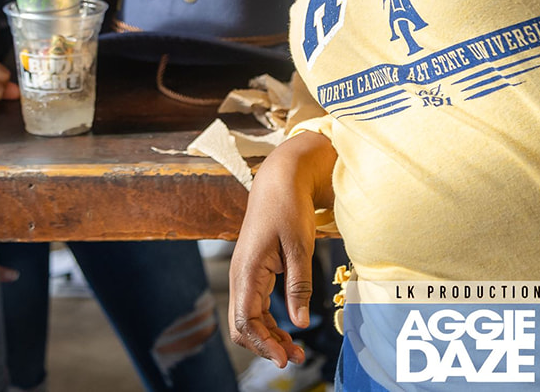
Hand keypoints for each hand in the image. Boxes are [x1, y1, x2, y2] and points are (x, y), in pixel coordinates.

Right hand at [229, 130, 336, 366]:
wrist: (279, 181)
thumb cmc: (288, 208)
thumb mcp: (299, 246)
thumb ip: (299, 286)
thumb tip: (300, 323)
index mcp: (246, 270)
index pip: (245, 320)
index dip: (262, 343)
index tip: (283, 359)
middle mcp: (240, 275)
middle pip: (243, 325)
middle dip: (265, 345)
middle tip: (295, 358)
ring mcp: (245, 275)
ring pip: (249, 319)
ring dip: (269, 336)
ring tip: (296, 351)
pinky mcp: (254, 273)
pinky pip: (256, 306)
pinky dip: (270, 322)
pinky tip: (289, 330)